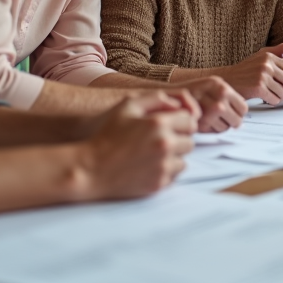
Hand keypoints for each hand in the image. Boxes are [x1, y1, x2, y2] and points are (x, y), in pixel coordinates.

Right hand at [80, 98, 195, 198]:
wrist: (91, 169)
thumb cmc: (107, 135)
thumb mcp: (127, 107)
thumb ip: (155, 98)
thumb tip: (177, 104)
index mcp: (159, 123)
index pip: (190, 120)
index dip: (180, 122)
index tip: (169, 125)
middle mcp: (165, 144)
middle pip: (190, 141)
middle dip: (178, 139)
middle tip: (158, 140)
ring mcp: (163, 166)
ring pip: (184, 160)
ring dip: (173, 157)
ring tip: (152, 154)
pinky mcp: (159, 183)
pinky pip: (174, 176)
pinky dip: (165, 171)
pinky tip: (148, 166)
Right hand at [169, 77, 246, 132]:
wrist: (169, 95)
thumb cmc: (194, 91)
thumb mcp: (212, 85)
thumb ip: (228, 95)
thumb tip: (243, 112)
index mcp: (221, 87)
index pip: (243, 108)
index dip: (239, 112)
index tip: (233, 112)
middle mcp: (217, 99)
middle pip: (238, 120)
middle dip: (232, 121)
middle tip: (223, 118)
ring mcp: (209, 112)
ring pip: (226, 128)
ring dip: (220, 126)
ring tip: (211, 119)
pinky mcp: (200, 124)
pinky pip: (214, 132)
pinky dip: (210, 130)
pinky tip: (204, 122)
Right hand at [220, 44, 282, 104]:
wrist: (227, 80)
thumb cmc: (245, 70)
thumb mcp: (261, 55)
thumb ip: (279, 50)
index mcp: (269, 56)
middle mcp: (266, 64)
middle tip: (281, 92)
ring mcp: (262, 76)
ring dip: (280, 97)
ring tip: (273, 95)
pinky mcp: (258, 88)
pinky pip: (275, 99)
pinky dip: (273, 102)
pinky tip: (266, 99)